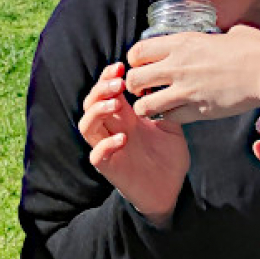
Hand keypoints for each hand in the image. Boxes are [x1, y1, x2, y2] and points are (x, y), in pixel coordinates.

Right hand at [78, 62, 190, 226]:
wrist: (172, 191)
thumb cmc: (169, 160)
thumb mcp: (171, 127)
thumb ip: (164, 108)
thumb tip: (161, 84)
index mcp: (124, 119)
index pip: (106, 93)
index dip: (107, 78)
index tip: (120, 67)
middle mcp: (112, 131)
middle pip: (91, 105)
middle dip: (100, 90)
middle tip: (118, 83)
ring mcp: (109, 149)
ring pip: (87, 126)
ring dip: (96, 112)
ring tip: (115, 105)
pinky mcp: (111, 168)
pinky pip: (97, 155)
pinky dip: (106, 145)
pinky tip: (122, 139)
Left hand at [125, 25, 259, 122]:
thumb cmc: (255, 50)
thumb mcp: (228, 33)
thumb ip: (215, 38)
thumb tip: (222, 38)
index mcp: (181, 43)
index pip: (137, 52)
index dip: (134, 61)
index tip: (141, 65)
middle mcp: (177, 66)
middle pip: (133, 79)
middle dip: (133, 85)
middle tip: (143, 88)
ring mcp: (185, 90)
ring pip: (144, 104)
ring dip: (145, 106)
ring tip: (153, 105)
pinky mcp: (198, 110)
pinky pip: (169, 118)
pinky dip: (168, 117)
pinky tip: (174, 113)